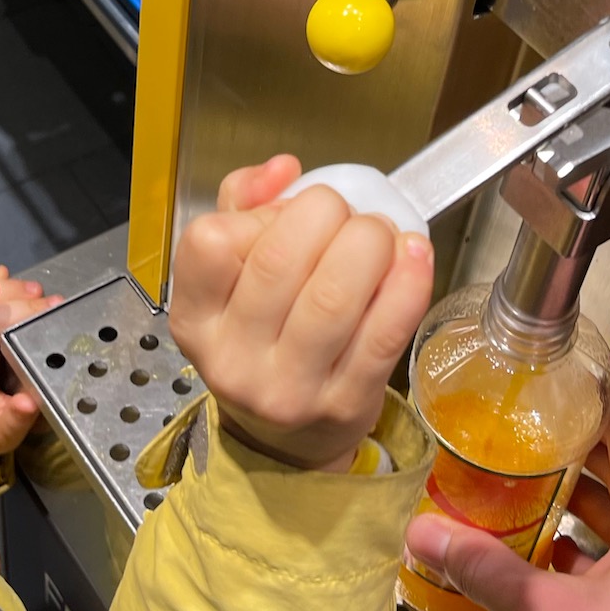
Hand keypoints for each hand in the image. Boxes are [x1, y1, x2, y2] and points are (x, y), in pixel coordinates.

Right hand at [168, 155, 434, 472]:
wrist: (285, 441)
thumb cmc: (262, 340)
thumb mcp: (230, 279)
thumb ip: (245, 207)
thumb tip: (284, 169)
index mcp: (196, 319)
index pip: (210, 242)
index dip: (258, 212)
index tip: (286, 213)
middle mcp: (234, 357)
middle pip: (280, 259)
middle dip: (327, 214)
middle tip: (346, 215)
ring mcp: (290, 387)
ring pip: (334, 295)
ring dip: (370, 243)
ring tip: (379, 235)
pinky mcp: (347, 401)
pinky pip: (384, 331)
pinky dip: (407, 284)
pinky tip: (413, 255)